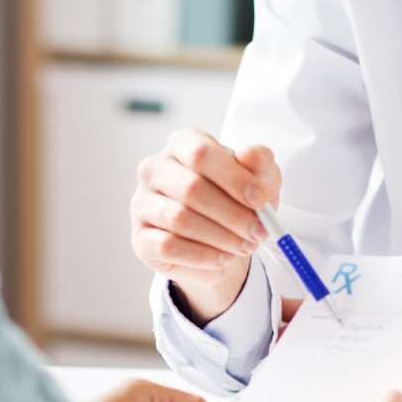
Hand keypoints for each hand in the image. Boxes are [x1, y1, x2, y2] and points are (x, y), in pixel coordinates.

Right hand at [130, 129, 281, 324]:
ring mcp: (142, 203)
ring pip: (180, 219)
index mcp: (183, 144)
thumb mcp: (259, 179)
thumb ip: (259, 162)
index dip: (233, 177)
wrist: (222, 241)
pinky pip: (168, 246)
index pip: (201, 153)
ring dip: (220, 237)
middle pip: (191, 187)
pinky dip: (202, 256)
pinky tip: (223, 258)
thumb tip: (251, 154)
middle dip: (232, 214)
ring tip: (244, 246)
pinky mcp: (141, 237)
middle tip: (258, 231)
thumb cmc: (238, 200)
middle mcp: (155, 169)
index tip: (260, 200)